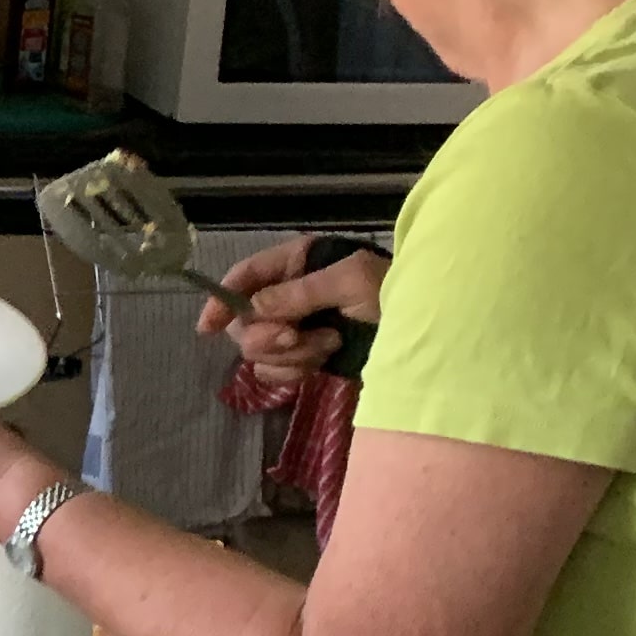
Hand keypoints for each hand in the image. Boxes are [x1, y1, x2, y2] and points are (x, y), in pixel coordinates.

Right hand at [199, 238, 386, 395]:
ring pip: (259, 351)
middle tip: (295, 338)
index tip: (208, 327)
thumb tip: (252, 309)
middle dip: (267, 335)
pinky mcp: (305, 357)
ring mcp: (295, 328)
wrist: (426, 333)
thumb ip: (298, 294)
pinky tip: (324, 360)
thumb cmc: (393, 293)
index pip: (244, 277)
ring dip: (289, 354)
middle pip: (245, 321)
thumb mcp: (350, 282)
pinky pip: (277, 372)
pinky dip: (295, 371)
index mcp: (296, 263)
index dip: (221, 299)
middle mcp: (287, 295)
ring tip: (328, 345)